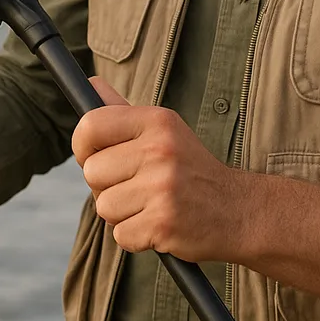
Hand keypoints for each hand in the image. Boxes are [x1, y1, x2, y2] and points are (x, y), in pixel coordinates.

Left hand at [71, 78, 245, 261]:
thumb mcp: (165, 130)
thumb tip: (91, 84)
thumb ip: (124, 111)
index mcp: (157, 121)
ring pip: (103, 207)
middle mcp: (159, 150)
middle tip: (137, 186)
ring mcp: (162, 187)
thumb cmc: (191, 169)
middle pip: (92, 172)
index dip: (82, 146)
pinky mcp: (163, 223)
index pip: (90, 125)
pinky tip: (158, 224)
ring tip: (150, 205)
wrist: (238, 210)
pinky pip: (120, 235)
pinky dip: (135, 236)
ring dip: (122, 213)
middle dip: (106, 186)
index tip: (92, 156)